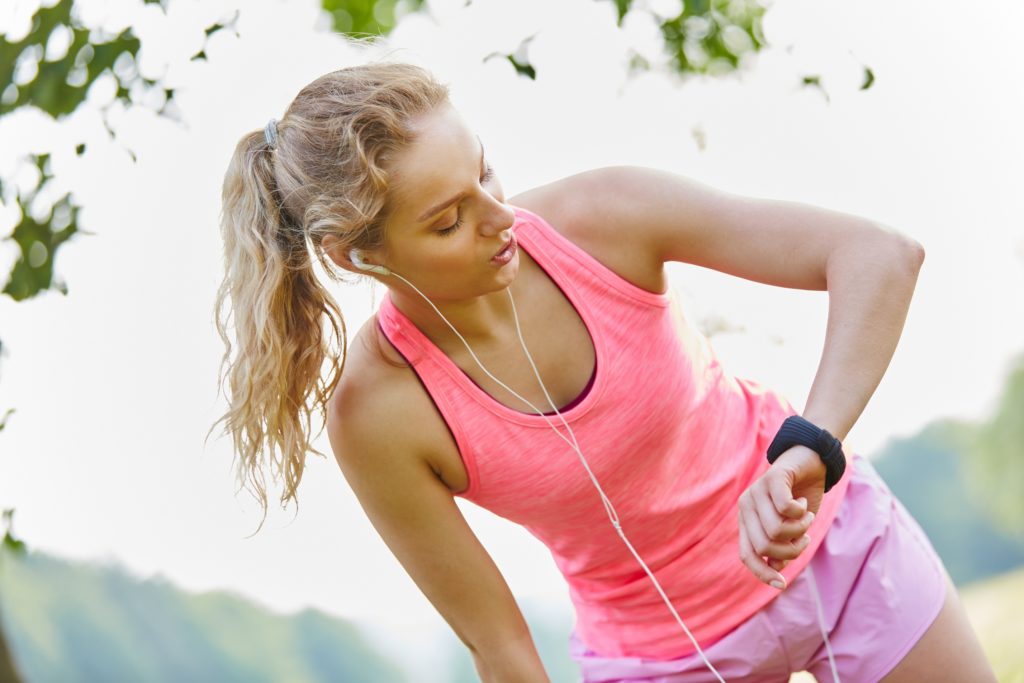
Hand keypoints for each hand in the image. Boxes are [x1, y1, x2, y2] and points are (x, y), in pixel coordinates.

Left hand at [737, 444, 825, 588]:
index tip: (782, 583)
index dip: (762, 573)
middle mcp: (746, 506)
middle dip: (792, 549)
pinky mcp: (771, 478)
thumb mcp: (792, 529)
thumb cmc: (799, 499)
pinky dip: (801, 512)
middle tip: (804, 534)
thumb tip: (776, 568)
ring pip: (777, 530)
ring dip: (800, 529)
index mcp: (747, 521)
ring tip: (805, 516)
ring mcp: (756, 491)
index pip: (747, 555)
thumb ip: (782, 547)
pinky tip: (803, 503)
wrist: (810, 460)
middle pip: (766, 547)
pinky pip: (786, 508)